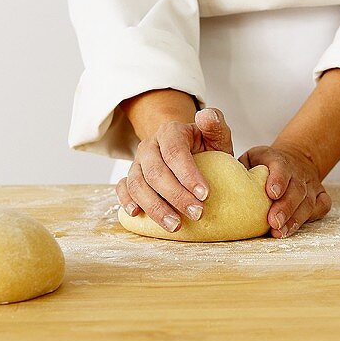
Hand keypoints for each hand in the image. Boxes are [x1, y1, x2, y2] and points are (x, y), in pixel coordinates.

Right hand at [116, 108, 233, 231]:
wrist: (190, 152)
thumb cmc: (205, 147)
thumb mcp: (216, 135)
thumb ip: (215, 124)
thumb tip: (205, 115)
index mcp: (170, 132)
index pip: (175, 152)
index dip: (188, 174)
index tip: (204, 195)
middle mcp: (150, 146)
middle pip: (155, 172)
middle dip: (176, 196)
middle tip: (196, 214)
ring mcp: (137, 162)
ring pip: (137, 184)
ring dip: (155, 207)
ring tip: (175, 225)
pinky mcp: (130, 178)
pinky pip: (122, 188)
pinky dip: (127, 201)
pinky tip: (138, 214)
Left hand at [239, 143, 330, 237]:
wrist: (294, 160)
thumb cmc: (262, 165)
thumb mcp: (249, 160)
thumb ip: (237, 169)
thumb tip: (215, 184)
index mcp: (277, 159)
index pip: (281, 167)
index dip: (277, 180)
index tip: (271, 194)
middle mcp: (297, 171)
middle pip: (295, 189)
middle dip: (285, 207)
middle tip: (273, 222)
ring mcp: (311, 184)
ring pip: (307, 202)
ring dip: (295, 219)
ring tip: (280, 233)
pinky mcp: (320, 195)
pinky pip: (322, 207)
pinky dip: (312, 217)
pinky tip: (296, 228)